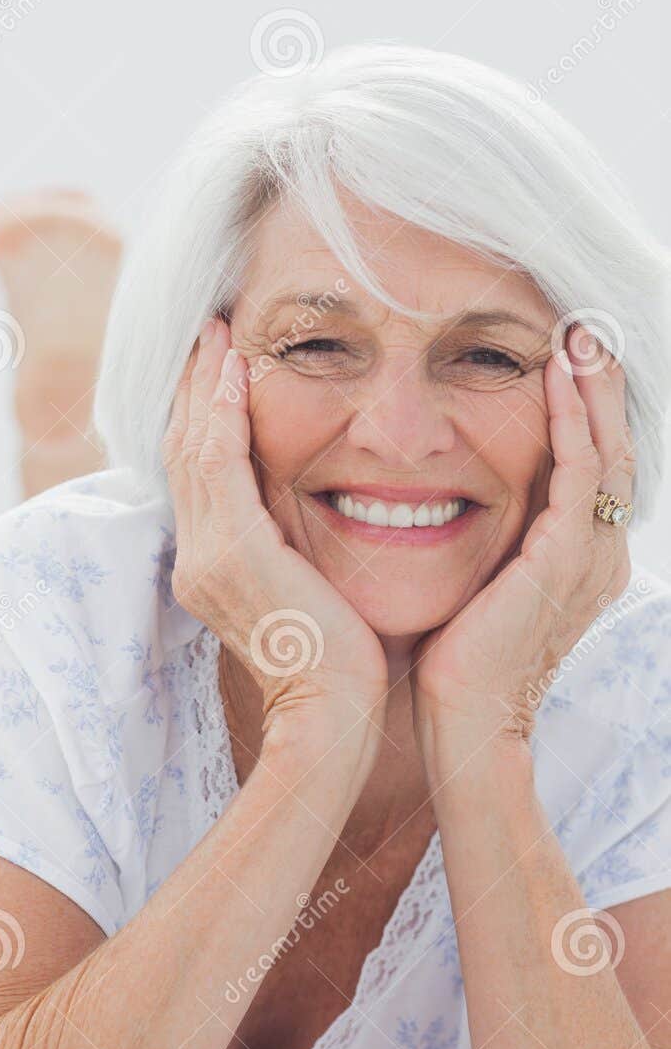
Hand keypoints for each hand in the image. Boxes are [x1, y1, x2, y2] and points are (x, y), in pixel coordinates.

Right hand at [163, 317, 387, 756]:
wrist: (333, 716)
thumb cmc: (340, 669)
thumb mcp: (310, 597)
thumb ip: (296, 555)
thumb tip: (319, 519)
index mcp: (212, 571)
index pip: (200, 476)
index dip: (203, 417)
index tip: (220, 367)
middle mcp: (197, 560)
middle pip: (184, 452)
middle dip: (195, 388)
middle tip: (210, 329)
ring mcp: (207, 556)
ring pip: (193, 447)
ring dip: (205, 384)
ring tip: (218, 332)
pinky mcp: (233, 551)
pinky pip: (219, 462)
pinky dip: (222, 411)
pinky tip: (237, 370)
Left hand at [410, 324, 633, 756]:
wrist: (464, 724)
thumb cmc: (454, 669)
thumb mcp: (476, 591)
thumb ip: (481, 546)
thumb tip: (434, 504)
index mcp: (581, 562)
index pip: (592, 468)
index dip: (584, 412)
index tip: (563, 358)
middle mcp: (599, 554)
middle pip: (613, 448)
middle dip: (601, 385)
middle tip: (584, 325)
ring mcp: (591, 556)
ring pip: (606, 448)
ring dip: (594, 385)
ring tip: (580, 331)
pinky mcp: (567, 558)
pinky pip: (580, 469)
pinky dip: (573, 418)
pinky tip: (558, 373)